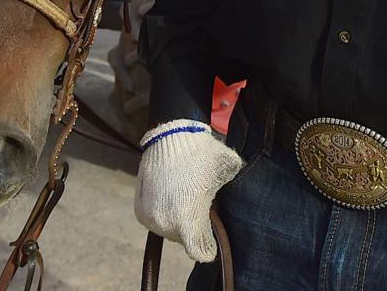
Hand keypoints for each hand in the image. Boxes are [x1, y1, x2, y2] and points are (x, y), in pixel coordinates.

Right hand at [134, 119, 242, 261]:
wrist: (171, 133)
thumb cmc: (202, 153)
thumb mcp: (228, 169)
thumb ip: (235, 189)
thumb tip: (246, 204)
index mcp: (187, 219)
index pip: (200, 251)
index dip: (209, 247)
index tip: (213, 241)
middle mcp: (165, 223)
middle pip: (185, 239)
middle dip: (194, 228)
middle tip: (201, 207)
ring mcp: (150, 218)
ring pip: (170, 231)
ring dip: (179, 222)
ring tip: (187, 199)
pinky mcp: (139, 211)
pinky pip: (156, 222)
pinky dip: (166, 214)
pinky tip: (174, 198)